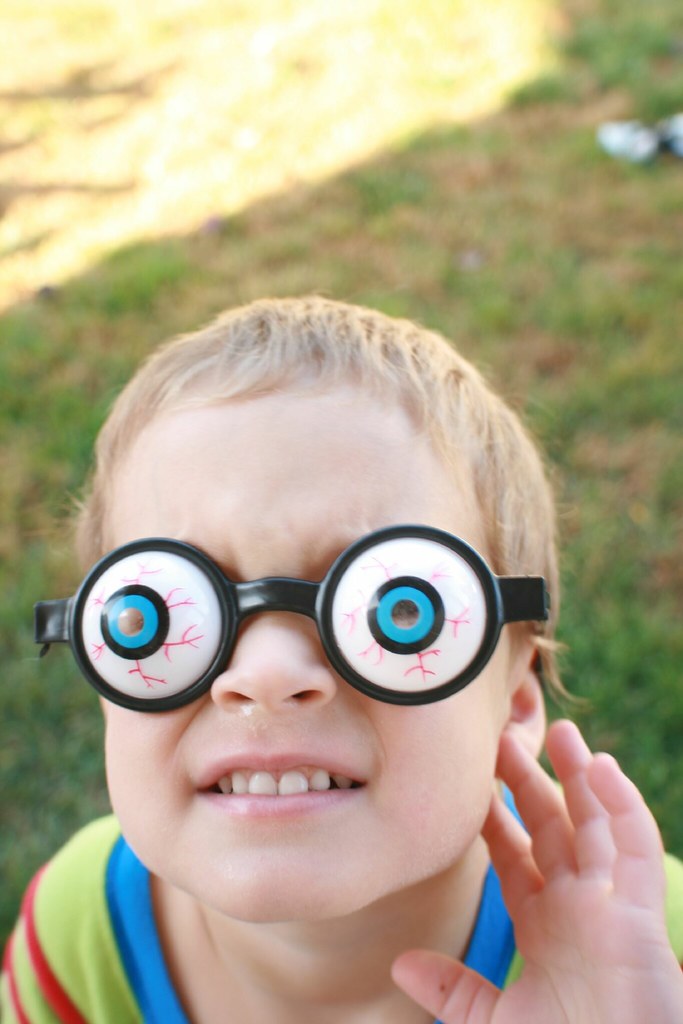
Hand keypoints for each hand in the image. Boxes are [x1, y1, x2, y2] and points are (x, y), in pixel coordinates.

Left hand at [392, 720, 682, 1023]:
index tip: (470, 785)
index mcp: (543, 929)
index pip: (515, 858)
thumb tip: (399, 962)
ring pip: (596, 823)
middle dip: (530, 782)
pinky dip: (622, 804)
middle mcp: (577, 909)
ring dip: (581, 775)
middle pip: (552, 828)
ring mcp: (609, 905)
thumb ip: (452, 989)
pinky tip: (602, 766)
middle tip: (505, 738)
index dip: (494, 820)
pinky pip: (635, 845)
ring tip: (558, 730)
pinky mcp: (638, 910)